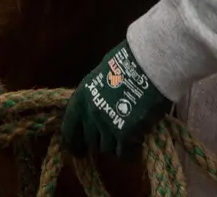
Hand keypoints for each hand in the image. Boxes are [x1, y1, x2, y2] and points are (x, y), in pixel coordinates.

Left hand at [60, 40, 171, 157]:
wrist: (148, 67)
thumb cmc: (126, 63)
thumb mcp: (99, 77)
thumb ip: (93, 97)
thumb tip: (93, 109)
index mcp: (81, 99)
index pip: (68, 130)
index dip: (73, 142)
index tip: (79, 150)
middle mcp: (91, 115)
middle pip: (89, 141)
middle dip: (98, 141)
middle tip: (110, 137)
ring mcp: (108, 126)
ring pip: (106, 148)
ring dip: (115, 144)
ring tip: (126, 135)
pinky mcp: (126, 135)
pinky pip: (125, 153)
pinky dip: (130, 150)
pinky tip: (137, 141)